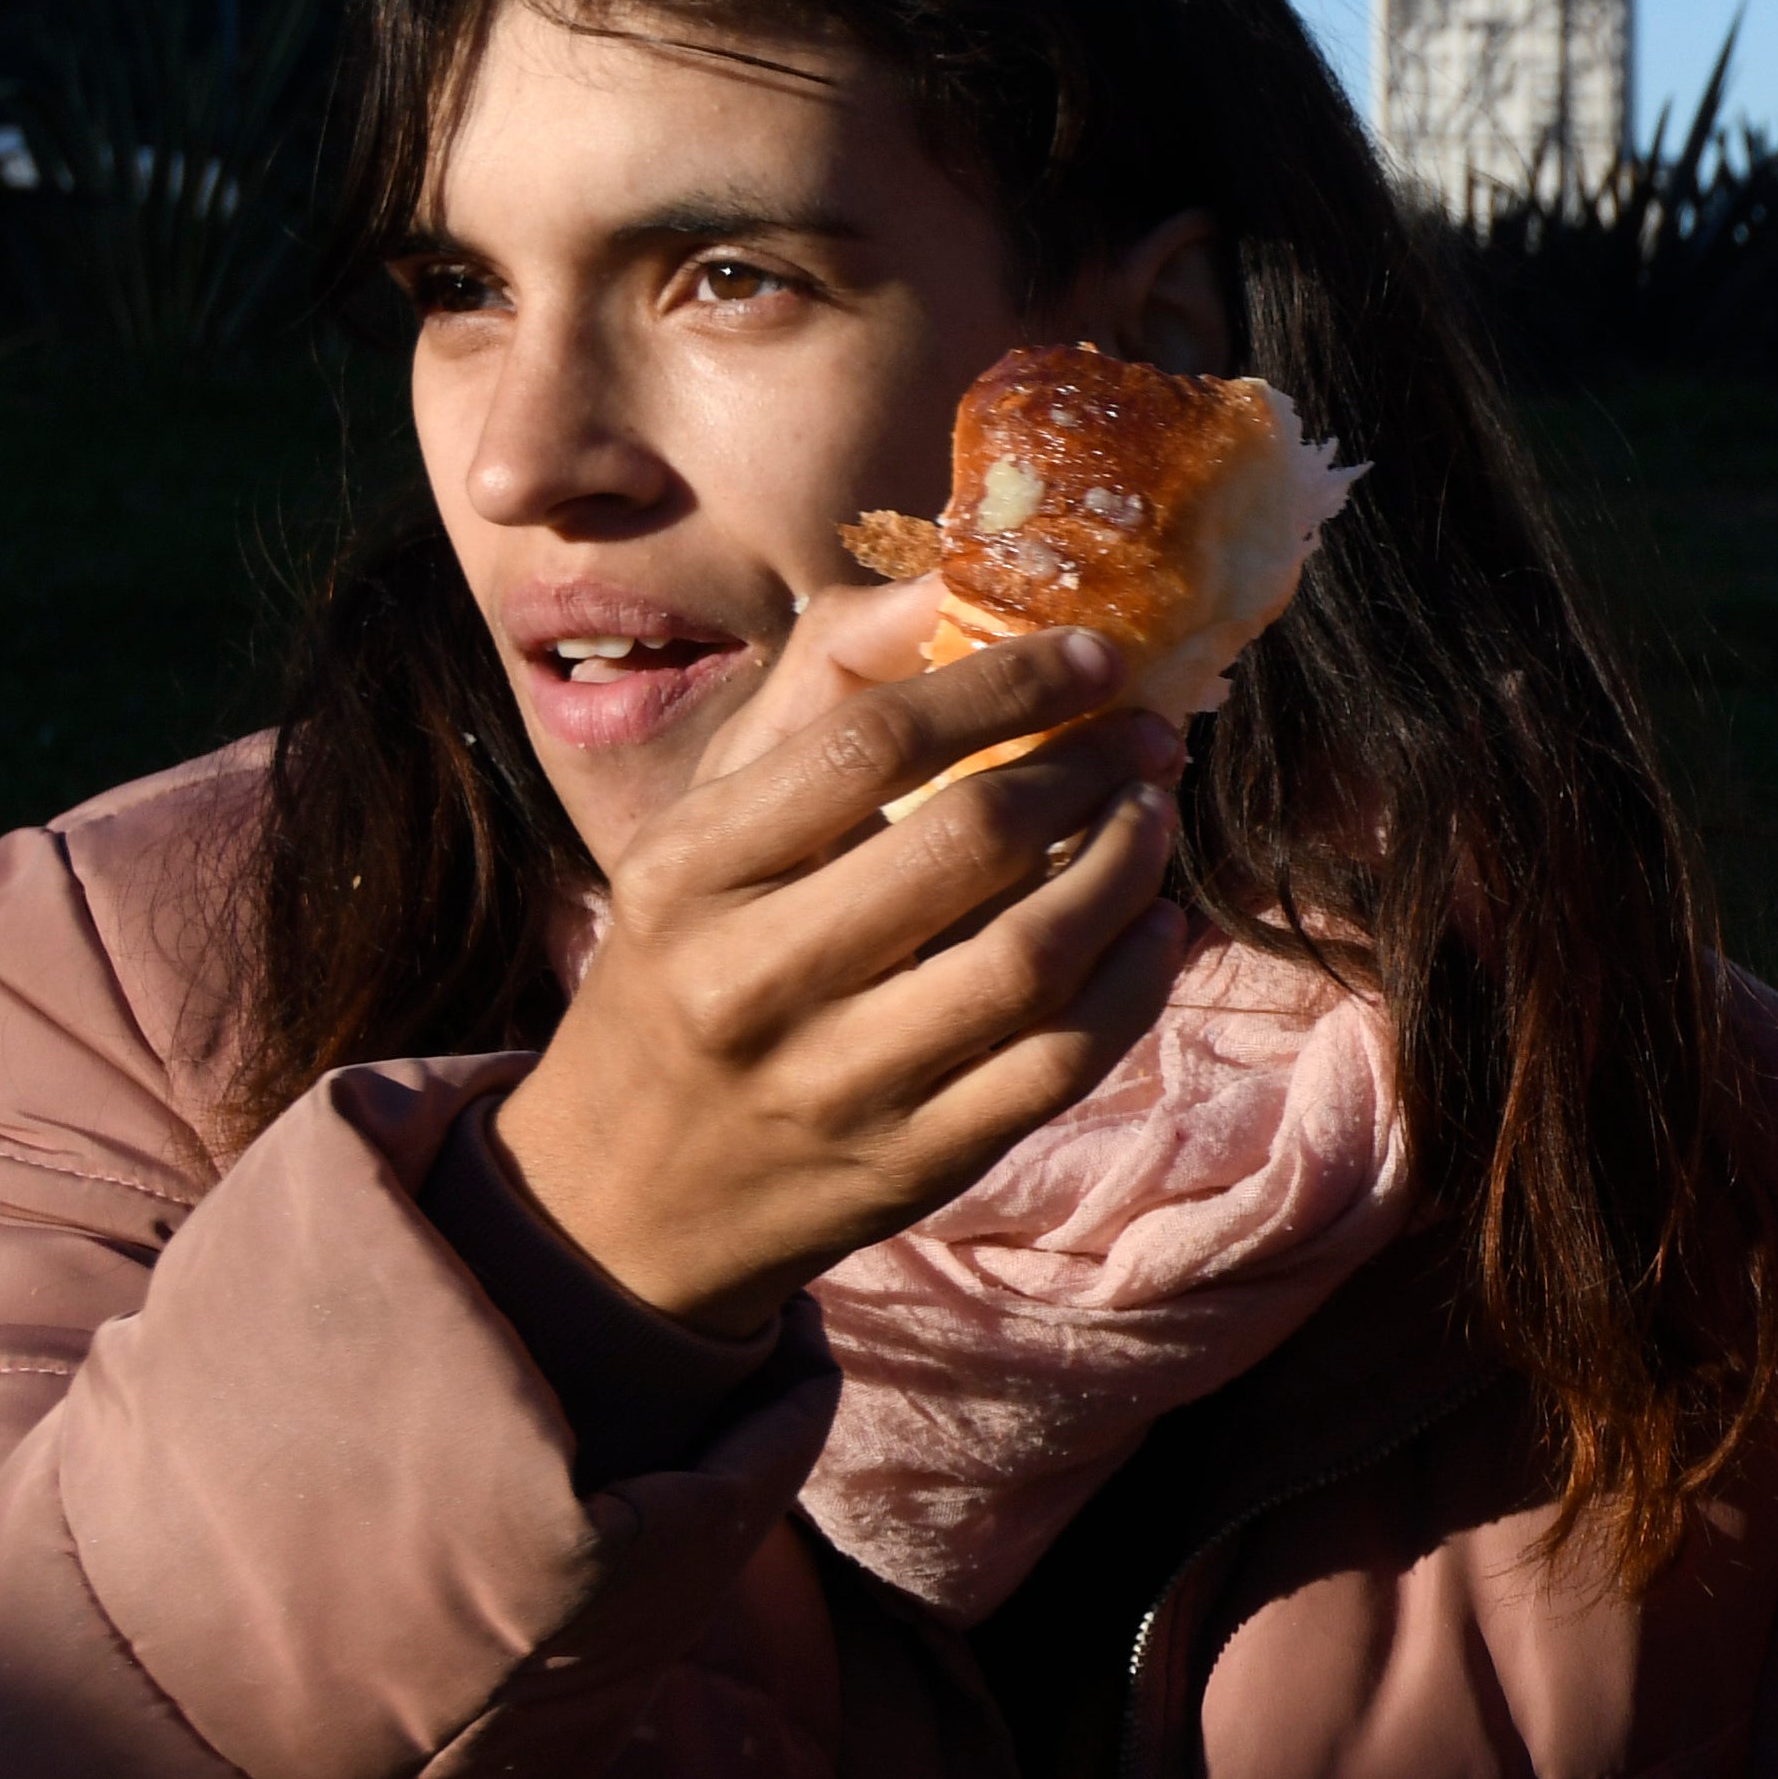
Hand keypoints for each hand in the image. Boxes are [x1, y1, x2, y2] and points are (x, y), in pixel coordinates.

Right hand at [486, 601, 1195, 1342]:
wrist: (622, 1195)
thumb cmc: (688, 963)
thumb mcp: (709, 824)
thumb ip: (820, 692)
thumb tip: (948, 583)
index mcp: (689, 872)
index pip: (869, 744)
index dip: (1006, 685)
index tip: (1094, 657)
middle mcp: (753, 979)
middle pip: (966, 842)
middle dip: (1088, 771)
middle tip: (1149, 739)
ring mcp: (837, 1082)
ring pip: (1030, 958)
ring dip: (1125, 871)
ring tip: (1155, 817)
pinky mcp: (912, 1164)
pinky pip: (1058, 1063)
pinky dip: (1133, 983)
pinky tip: (1155, 926)